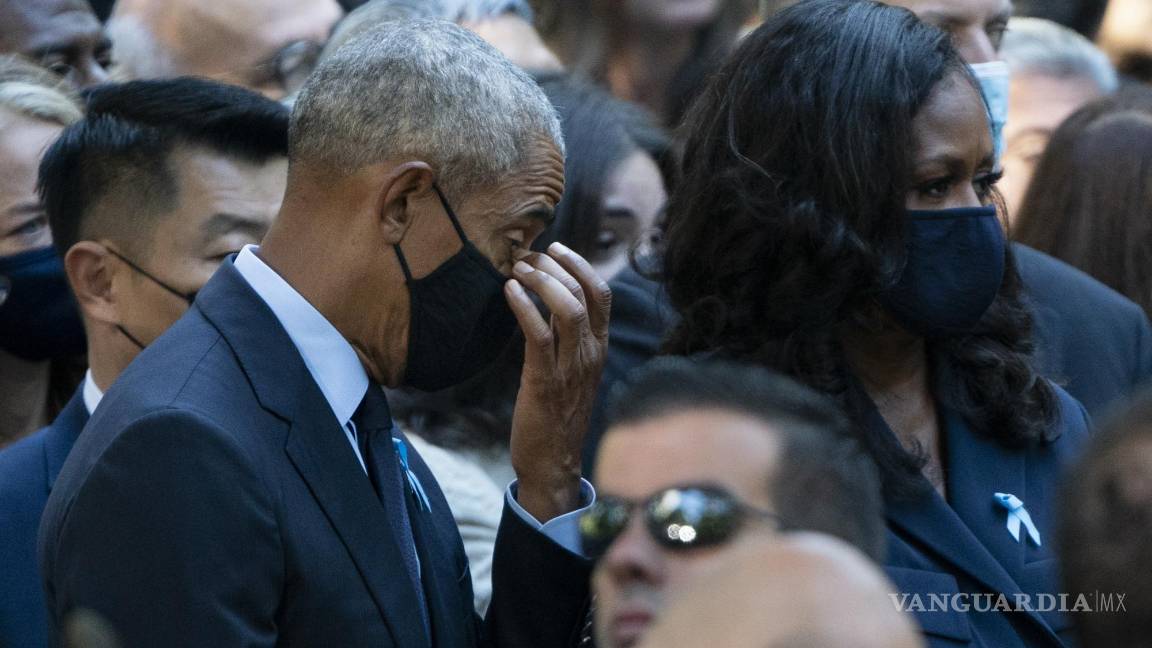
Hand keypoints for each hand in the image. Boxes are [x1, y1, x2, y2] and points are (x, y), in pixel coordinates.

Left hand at [505, 242, 610, 521]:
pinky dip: (524, 307)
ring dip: (541, 281)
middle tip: (528, 255)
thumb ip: (566, 339)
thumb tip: (547, 302)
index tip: (556, 248)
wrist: (553, 464)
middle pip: (584, 294)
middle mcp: (590, 355)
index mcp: (598, 349)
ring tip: (518, 269)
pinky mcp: (545, 382)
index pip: (602, 295)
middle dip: (555, 266)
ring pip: (567, 309)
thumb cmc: (557, 416)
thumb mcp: (571, 372)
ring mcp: (570, 369)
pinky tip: (509, 292)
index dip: (580, 265)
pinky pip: (539, 335)